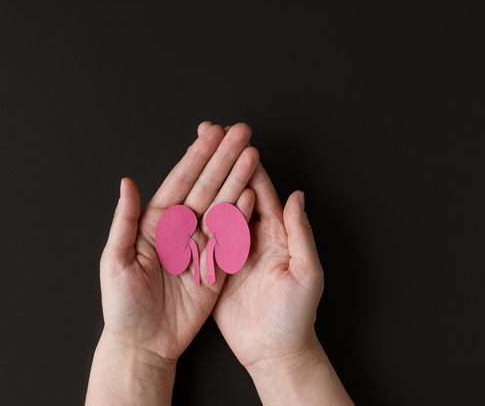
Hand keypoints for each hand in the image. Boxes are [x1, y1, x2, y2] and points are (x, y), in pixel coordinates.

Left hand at [86, 122, 258, 404]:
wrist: (143, 344)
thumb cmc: (122, 305)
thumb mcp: (115, 261)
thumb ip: (124, 221)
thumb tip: (127, 182)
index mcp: (155, 224)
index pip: (180, 182)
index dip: (196, 157)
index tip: (211, 133)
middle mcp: (180, 230)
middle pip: (206, 187)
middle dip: (223, 159)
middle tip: (241, 132)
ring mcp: (200, 247)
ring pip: (222, 206)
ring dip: (237, 179)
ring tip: (252, 154)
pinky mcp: (216, 268)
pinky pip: (232, 238)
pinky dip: (242, 216)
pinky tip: (252, 195)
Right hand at [206, 124, 353, 404]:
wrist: (274, 352)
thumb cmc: (296, 317)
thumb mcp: (307, 274)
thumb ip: (302, 234)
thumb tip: (297, 196)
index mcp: (276, 233)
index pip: (259, 188)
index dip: (244, 161)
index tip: (231, 137)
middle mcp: (252, 236)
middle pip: (234, 189)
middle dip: (220, 160)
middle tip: (208, 132)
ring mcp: (231, 250)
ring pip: (215, 207)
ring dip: (204, 180)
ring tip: (191, 155)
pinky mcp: (215, 268)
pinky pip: (201, 237)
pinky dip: (191, 215)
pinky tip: (178, 198)